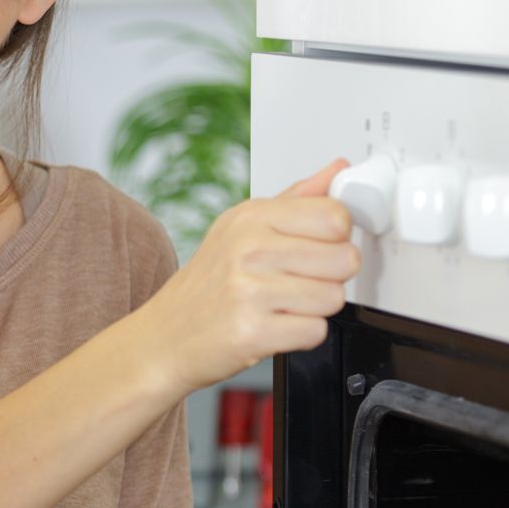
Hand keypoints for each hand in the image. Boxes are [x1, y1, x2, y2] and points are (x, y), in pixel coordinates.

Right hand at [124, 158, 358, 399]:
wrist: (164, 337)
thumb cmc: (208, 284)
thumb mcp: (242, 228)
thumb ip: (296, 199)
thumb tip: (339, 169)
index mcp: (251, 217)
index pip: (335, 215)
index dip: (337, 238)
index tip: (317, 248)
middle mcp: (248, 248)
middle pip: (344, 259)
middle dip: (330, 277)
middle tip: (296, 282)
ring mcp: (248, 290)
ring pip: (334, 297)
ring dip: (315, 309)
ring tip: (280, 305)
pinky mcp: (252, 331)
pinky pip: (316, 331)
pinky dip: (301, 335)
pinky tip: (274, 326)